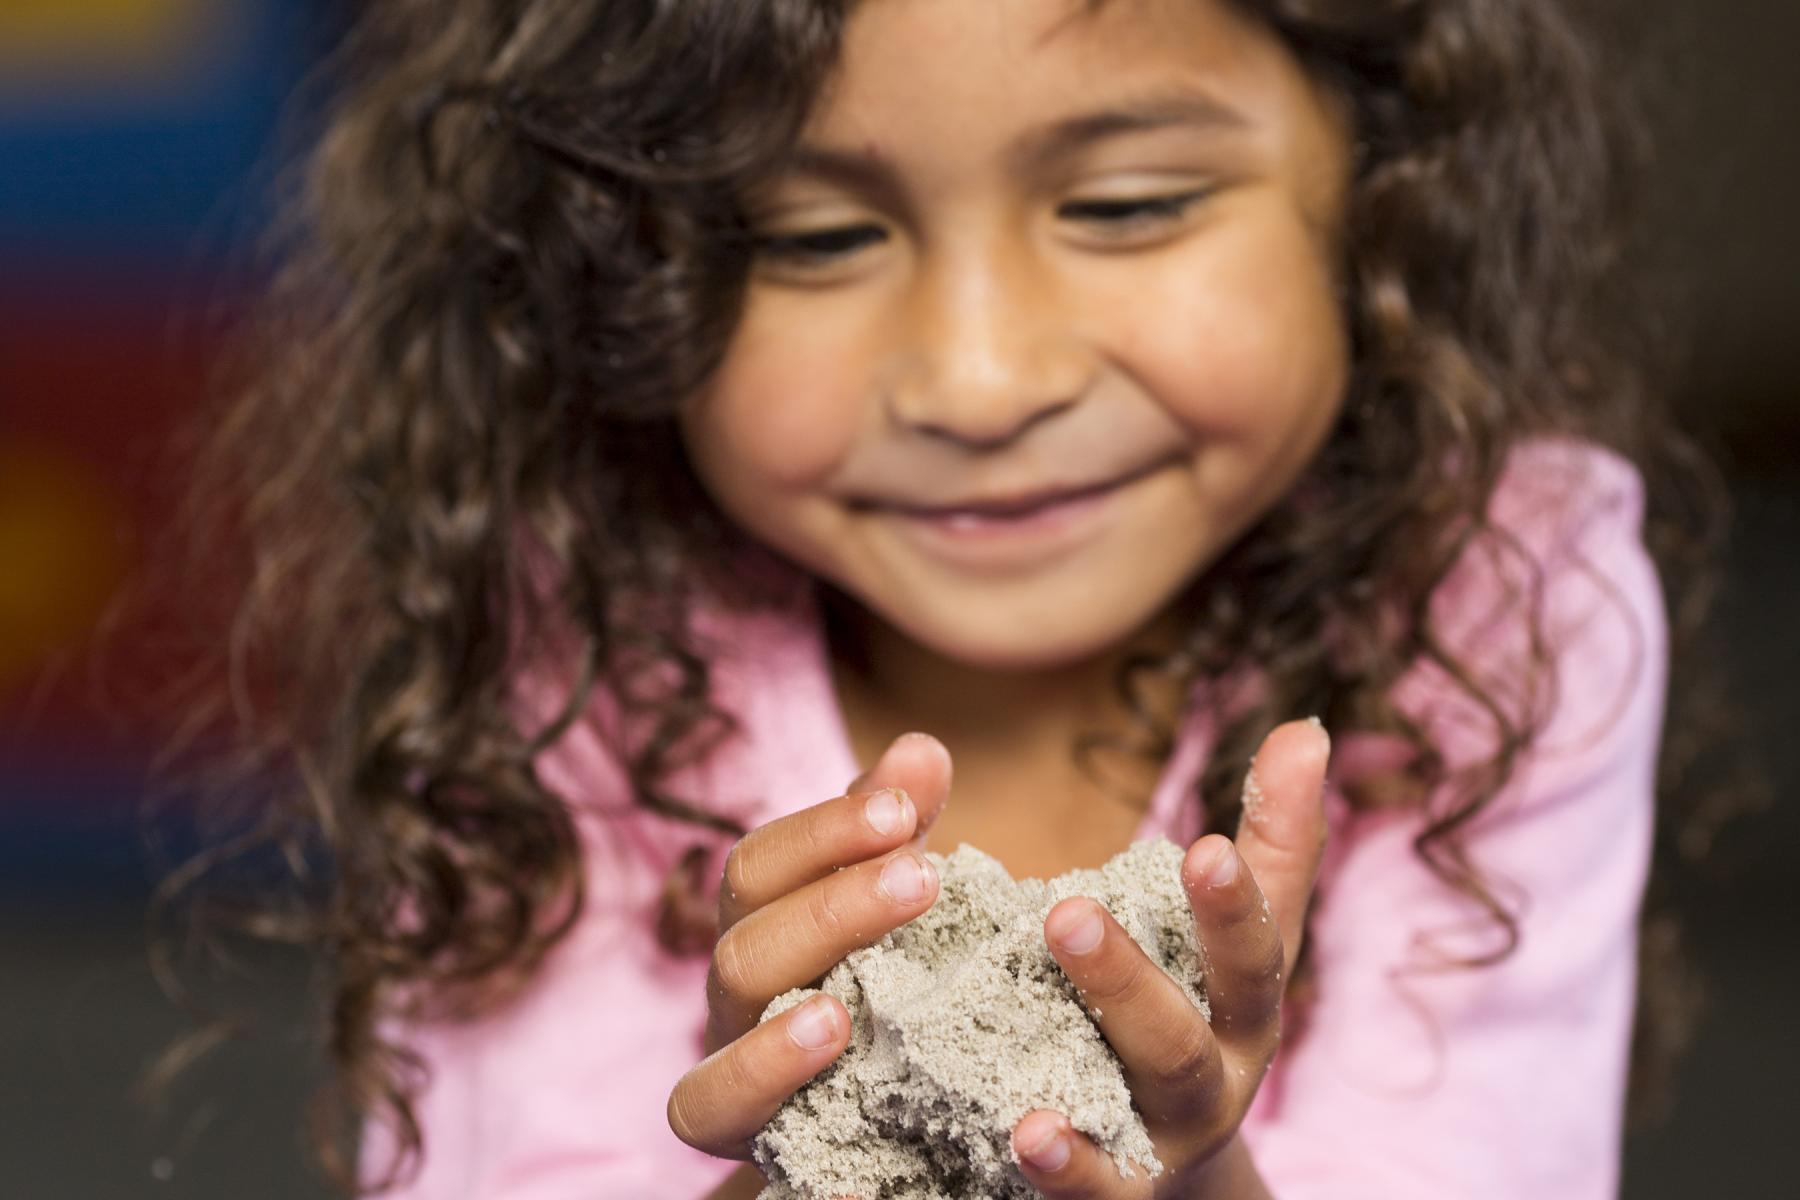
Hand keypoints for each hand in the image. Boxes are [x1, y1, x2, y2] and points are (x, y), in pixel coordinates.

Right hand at [667, 732, 953, 1163]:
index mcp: (764, 912)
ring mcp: (729, 1045)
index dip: (828, 828)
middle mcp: (737, 973)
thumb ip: (901, 827)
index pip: (768, 856)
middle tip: (924, 877)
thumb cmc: (878, 984)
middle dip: (835, 893)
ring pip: (733, 989)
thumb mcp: (893, 897)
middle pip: (749, 915)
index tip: (905, 807)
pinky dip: (760, 1073)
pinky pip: (709, 1103)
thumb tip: (920, 747)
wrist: (872, 1113)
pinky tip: (830, 1041)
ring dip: (795, 975)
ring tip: (854, 991)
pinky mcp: (736, 1123)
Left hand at [1008, 719, 1331, 1198]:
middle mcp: (1222, 1073)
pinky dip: (1068, 1163)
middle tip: (1072, 905)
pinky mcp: (1117, 1198)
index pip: (1261, 939)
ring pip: (1155, 1081)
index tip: (1227, 824)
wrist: (1169, 1183)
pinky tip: (1028, 1129)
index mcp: (1246, 1004)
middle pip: (1198, 1018)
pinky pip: (1095, 1190)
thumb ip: (1270, 841)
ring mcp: (1169, 1140)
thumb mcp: (1227, 941)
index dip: (1253, 883)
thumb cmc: (1194, 1020)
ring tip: (1057, 944)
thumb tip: (1306, 728)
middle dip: (1140, 965)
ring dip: (1109, 1012)